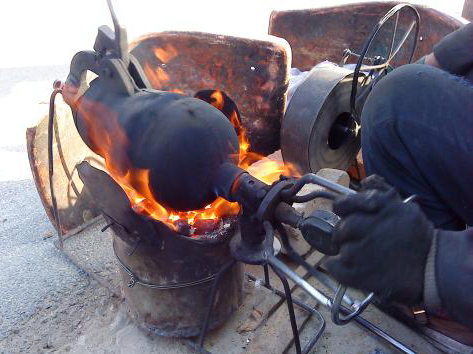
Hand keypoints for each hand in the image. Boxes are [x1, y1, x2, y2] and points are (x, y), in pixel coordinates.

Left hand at [326, 188, 433, 304]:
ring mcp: (363, 254)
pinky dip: (336, 268)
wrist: (434, 266)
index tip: (345, 215)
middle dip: (344, 235)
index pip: (343, 204)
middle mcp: (368, 228)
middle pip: (341, 229)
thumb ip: (379, 196)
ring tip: (364, 257)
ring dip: (347, 254)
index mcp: (378, 210)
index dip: (342, 209)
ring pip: (342, 251)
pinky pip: (337, 270)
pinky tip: (346, 267)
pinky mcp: (362, 275)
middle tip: (355, 241)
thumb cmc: (417, 235)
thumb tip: (364, 184)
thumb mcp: (403, 207)